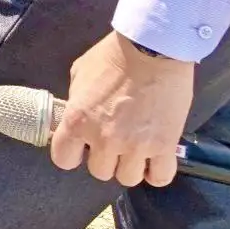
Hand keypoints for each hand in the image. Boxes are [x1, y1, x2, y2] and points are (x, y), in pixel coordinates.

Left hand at [52, 31, 194, 186]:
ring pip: (128, 178)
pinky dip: (156, 172)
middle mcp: (105, 139)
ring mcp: (136, 146)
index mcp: (78, 121)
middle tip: (113, 140)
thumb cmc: (113, 56)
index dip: (71, 154)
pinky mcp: (165, 146)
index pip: (63, 159)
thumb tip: (77, 115)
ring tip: (135, 148)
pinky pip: (160, 177)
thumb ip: (76, 101)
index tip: (80, 147)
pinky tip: (154, 160)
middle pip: (100, 171)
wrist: (153, 50)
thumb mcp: (79, 74)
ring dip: (129, 165)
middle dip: (104, 157)